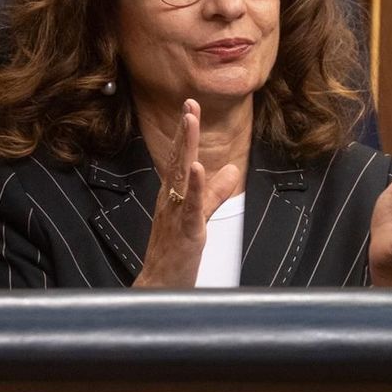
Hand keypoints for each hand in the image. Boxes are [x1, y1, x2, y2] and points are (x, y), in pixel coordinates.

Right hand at [134, 99, 242, 286]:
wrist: (160, 287)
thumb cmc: (175, 252)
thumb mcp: (199, 216)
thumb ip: (215, 193)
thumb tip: (231, 170)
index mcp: (172, 195)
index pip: (178, 158)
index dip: (184, 132)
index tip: (190, 106)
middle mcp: (170, 200)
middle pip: (177, 159)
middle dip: (183, 130)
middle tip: (189, 104)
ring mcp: (176, 214)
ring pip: (181, 176)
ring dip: (185, 147)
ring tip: (190, 122)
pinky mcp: (187, 232)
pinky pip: (192, 206)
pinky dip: (197, 186)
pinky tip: (199, 167)